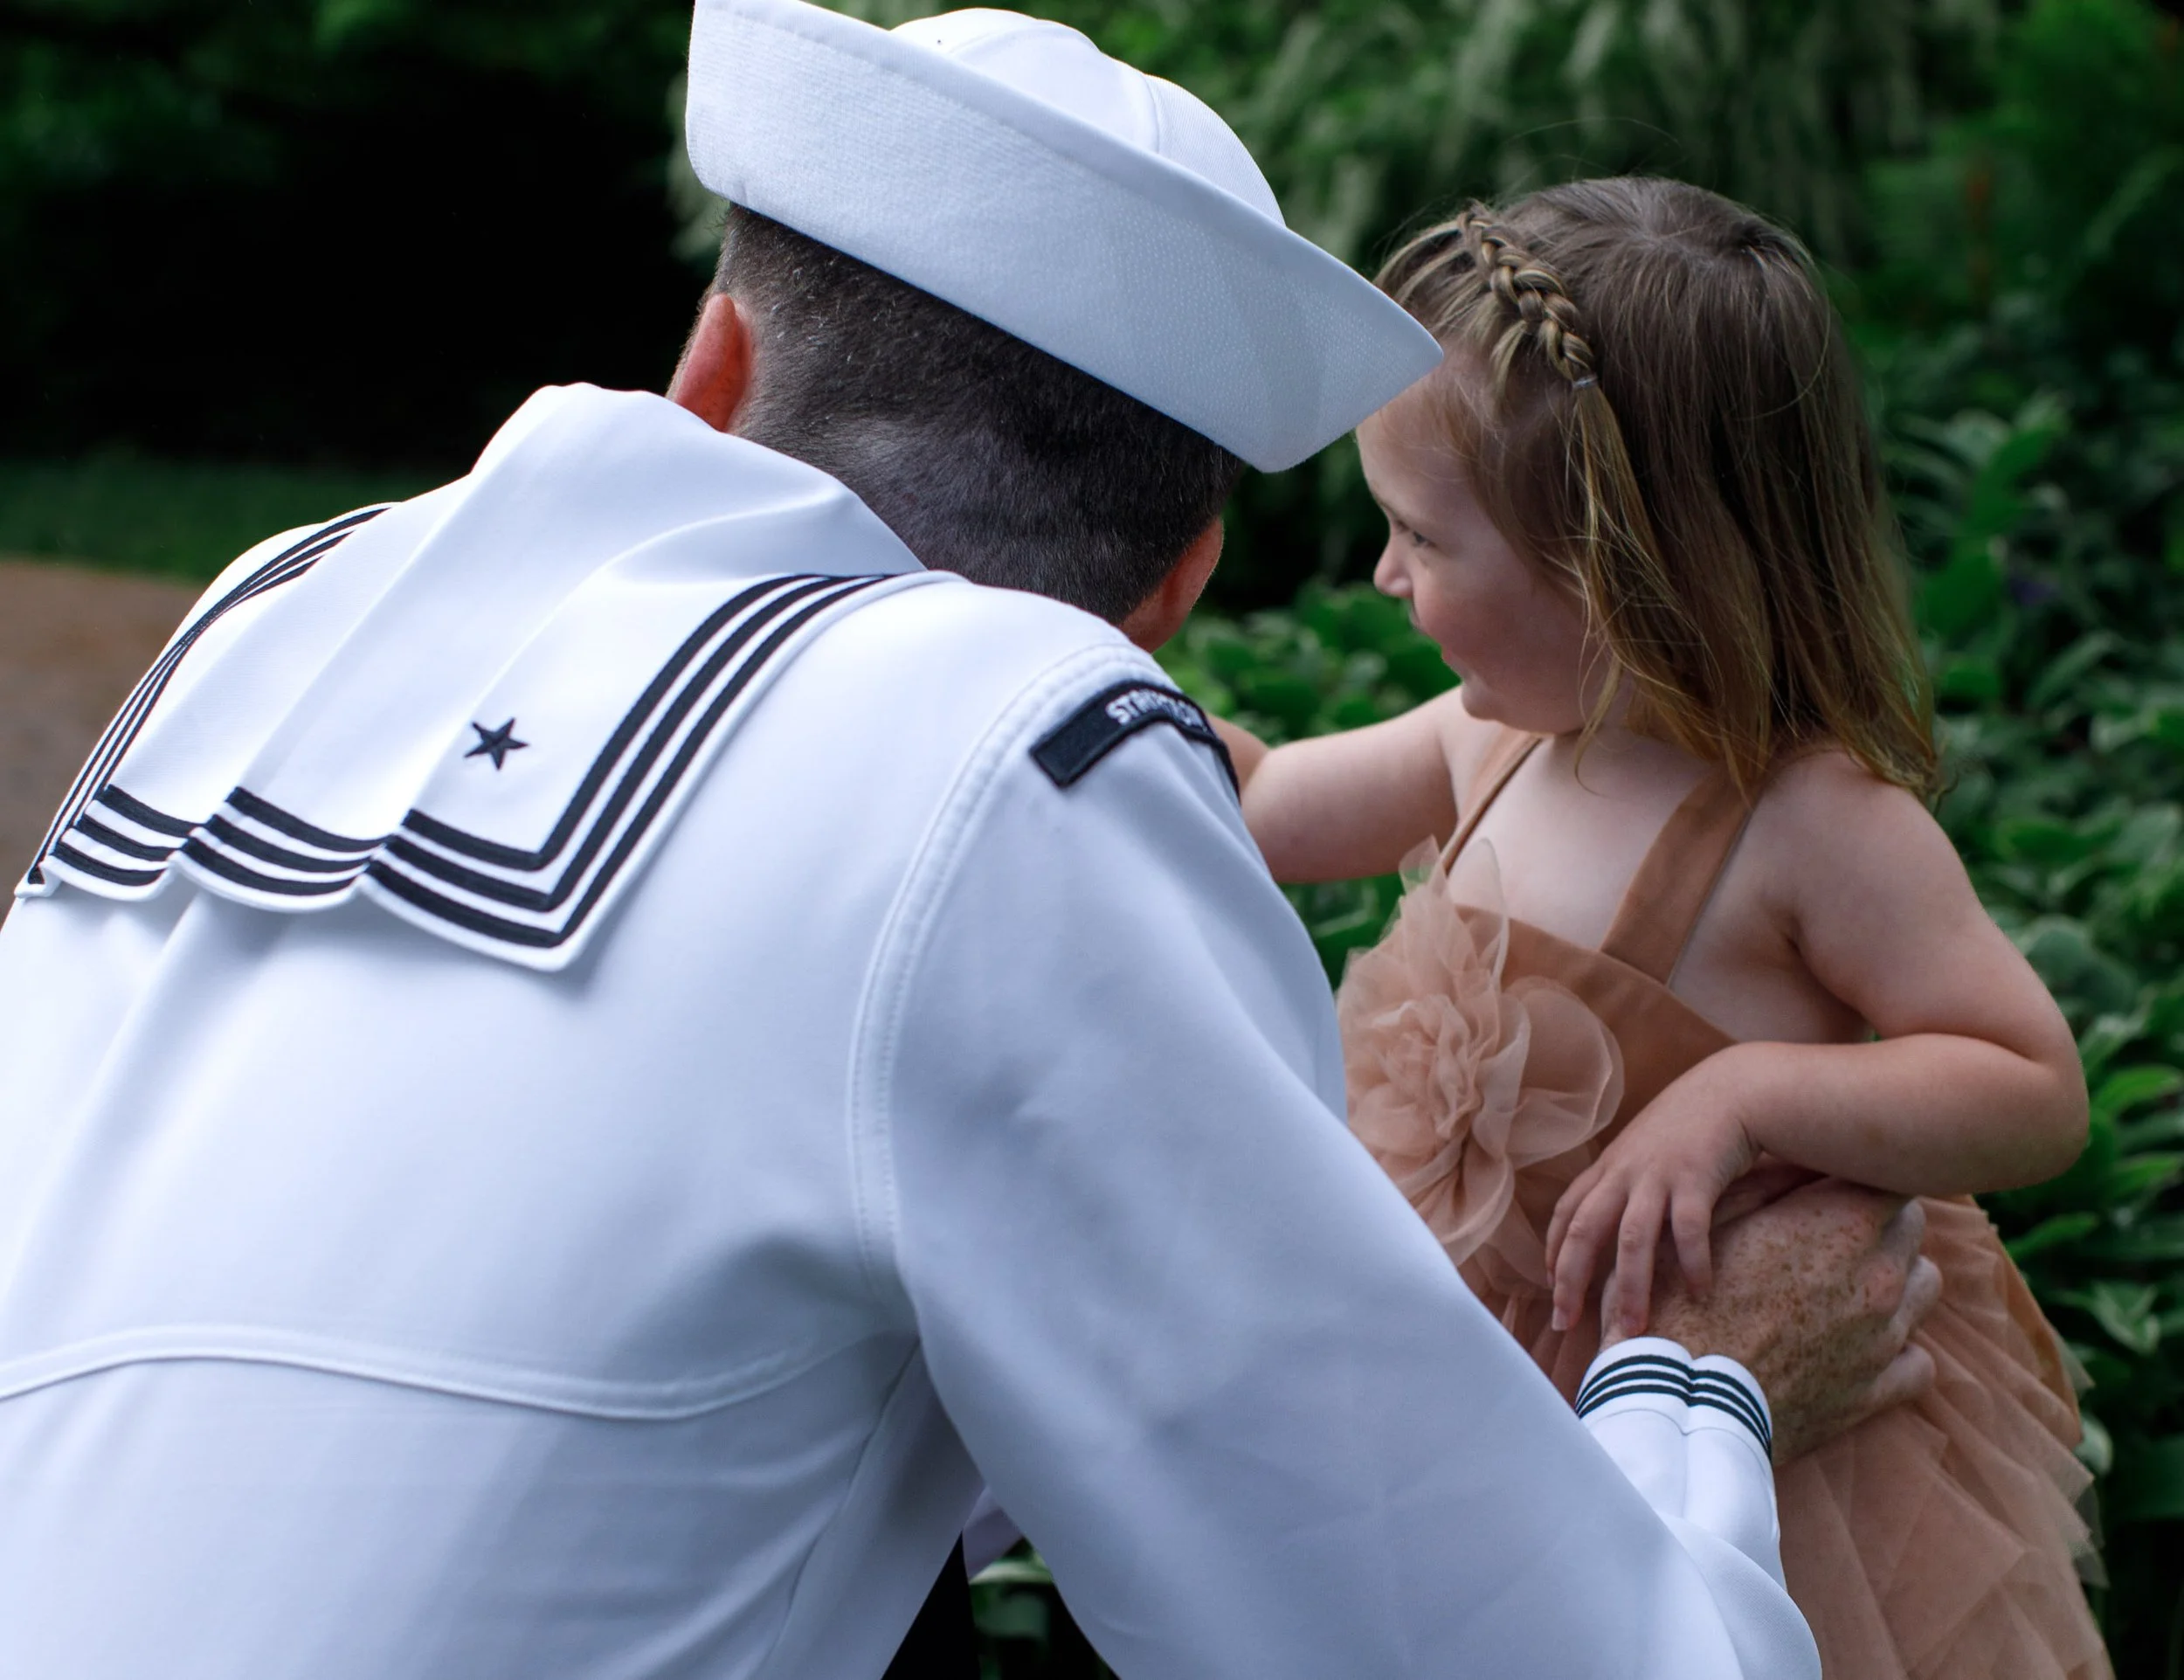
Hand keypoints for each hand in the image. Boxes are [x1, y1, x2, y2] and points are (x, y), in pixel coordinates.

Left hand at [1545, 1059, 1759, 1336]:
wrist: (1733, 1089)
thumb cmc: (1689, 1125)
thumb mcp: (1643, 1148)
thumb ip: (1625, 1180)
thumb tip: (1613, 1223)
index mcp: (1608, 1167)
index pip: (1567, 1213)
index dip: (1554, 1251)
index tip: (1550, 1287)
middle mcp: (1625, 1173)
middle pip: (1585, 1231)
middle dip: (1571, 1280)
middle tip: (1567, 1323)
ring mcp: (1658, 1176)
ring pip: (1632, 1239)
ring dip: (1630, 1287)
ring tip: (1631, 1328)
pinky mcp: (1697, 1178)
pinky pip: (1690, 1230)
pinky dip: (1693, 1264)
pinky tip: (1701, 1293)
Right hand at [1640, 1179, 1942, 1461]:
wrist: (1679, 1396)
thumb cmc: (1682, 1294)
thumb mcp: (1714, 1219)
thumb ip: (1773, 1184)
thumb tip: (1806, 1160)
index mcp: (1841, 1225)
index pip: (1889, 1181)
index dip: (1859, 1181)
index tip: (1834, 1190)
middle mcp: (1879, 1276)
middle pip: (1911, 1229)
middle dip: (1880, 1225)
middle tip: (1832, 1235)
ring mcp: (1884, 1337)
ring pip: (1924, 1288)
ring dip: (1895, 1280)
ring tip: (1846, 1289)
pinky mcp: (1876, 1391)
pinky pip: (1919, 1361)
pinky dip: (1898, 1350)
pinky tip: (1860, 1345)